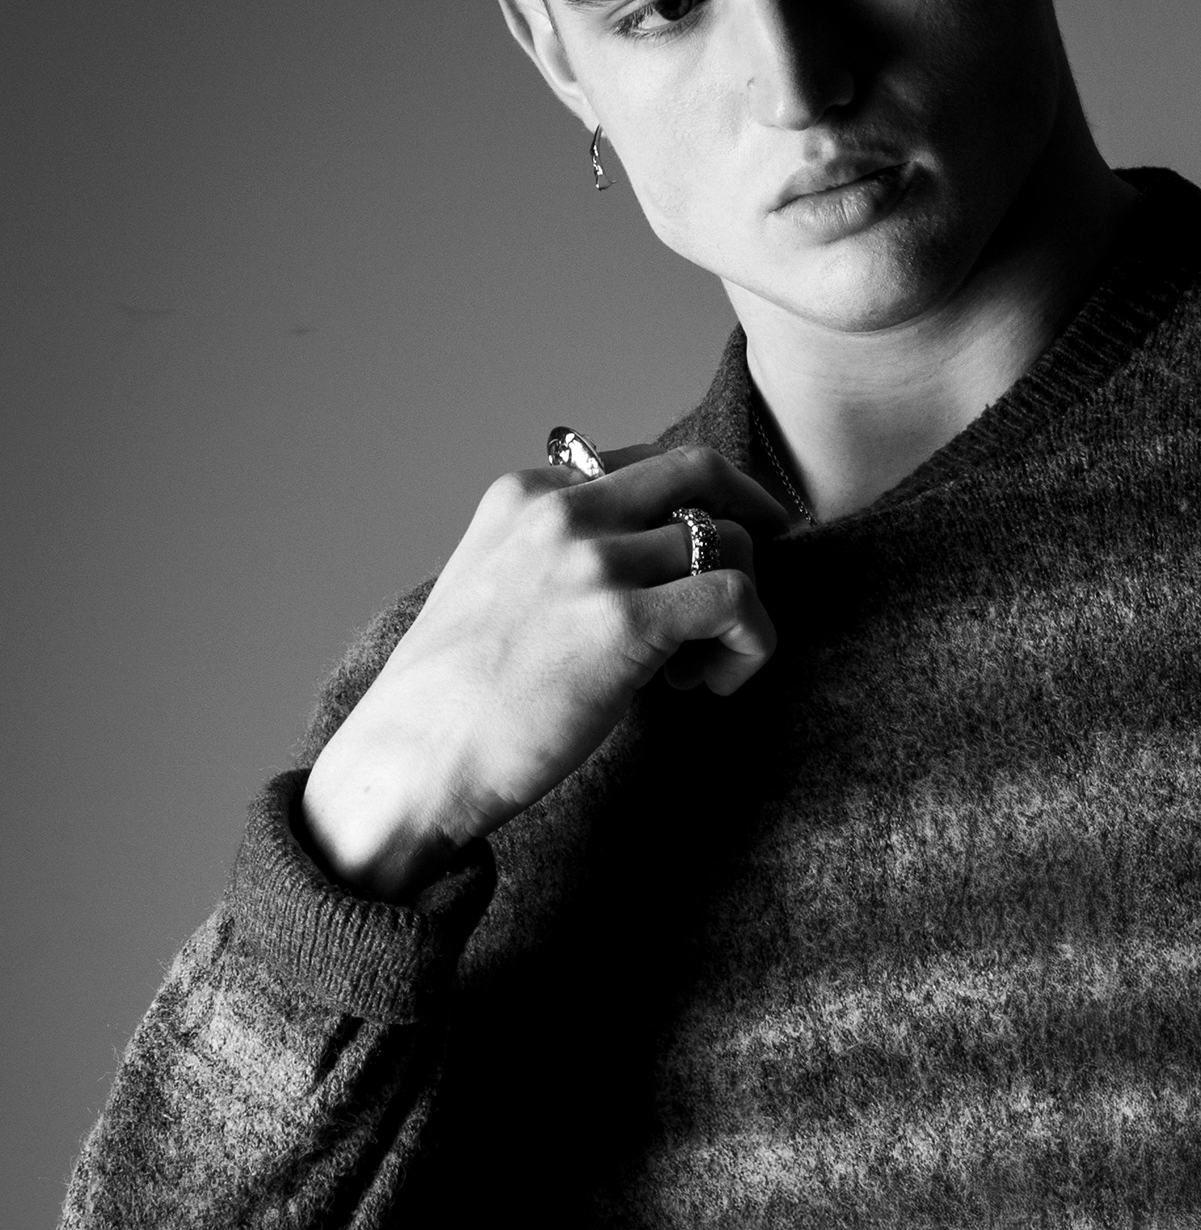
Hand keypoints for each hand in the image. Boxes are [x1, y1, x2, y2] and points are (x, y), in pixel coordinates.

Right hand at [302, 444, 782, 900]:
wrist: (413, 761)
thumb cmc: (454, 700)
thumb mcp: (493, 588)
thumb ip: (558, 560)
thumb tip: (648, 574)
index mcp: (526, 495)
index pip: (646, 469)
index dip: (688, 516)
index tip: (694, 567)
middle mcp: (564, 513)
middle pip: (702, 472)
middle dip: (752, 517)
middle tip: (759, 573)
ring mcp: (595, 563)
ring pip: (731, 543)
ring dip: (742, 608)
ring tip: (699, 670)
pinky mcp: (626, 622)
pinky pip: (738, 600)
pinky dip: (752, 643)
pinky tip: (714, 686)